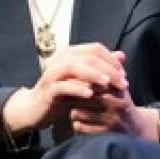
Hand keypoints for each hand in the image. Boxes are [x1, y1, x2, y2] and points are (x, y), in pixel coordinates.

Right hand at [1, 43, 128, 134]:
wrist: (35, 109)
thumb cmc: (63, 94)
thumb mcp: (85, 81)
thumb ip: (102, 68)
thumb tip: (122, 55)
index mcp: (71, 54)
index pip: (95, 49)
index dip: (112, 60)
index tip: (124, 75)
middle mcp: (61, 59)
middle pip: (88, 57)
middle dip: (108, 69)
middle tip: (123, 83)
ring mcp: (53, 73)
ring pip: (74, 67)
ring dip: (93, 74)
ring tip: (107, 84)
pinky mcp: (48, 89)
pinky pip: (63, 86)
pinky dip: (77, 88)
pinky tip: (90, 94)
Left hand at [68, 52, 159, 139]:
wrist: (137, 129)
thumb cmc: (122, 103)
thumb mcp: (119, 85)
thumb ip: (108, 69)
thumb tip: (95, 50)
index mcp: (119, 90)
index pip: (92, 82)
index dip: (80, 81)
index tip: (74, 81)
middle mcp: (115, 106)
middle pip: (83, 96)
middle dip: (74, 95)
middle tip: (70, 94)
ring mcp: (109, 121)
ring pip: (77, 112)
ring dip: (74, 110)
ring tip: (77, 108)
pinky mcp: (102, 135)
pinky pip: (79, 126)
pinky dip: (77, 123)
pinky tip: (82, 121)